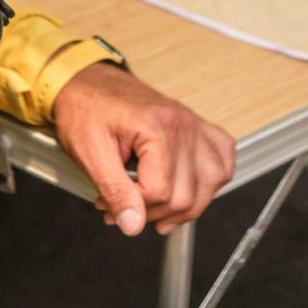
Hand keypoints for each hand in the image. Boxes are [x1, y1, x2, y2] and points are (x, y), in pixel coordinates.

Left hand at [51, 61, 234, 235]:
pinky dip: (211, 178)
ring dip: (185, 204)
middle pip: (187, 194)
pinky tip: (189, 185)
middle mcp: (183, 123)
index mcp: (158, 126)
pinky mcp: (195, 126)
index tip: (109, 206)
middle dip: (152, 211)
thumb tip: (133, 225)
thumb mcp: (89, 153)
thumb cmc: (85, 110)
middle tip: (122, 207)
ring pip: (211, 182)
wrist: (85, 83)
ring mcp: (193, 123)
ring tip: (154, 207)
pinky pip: (222, 157)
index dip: (134, 207)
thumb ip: (115, 191)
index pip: (161, 192)